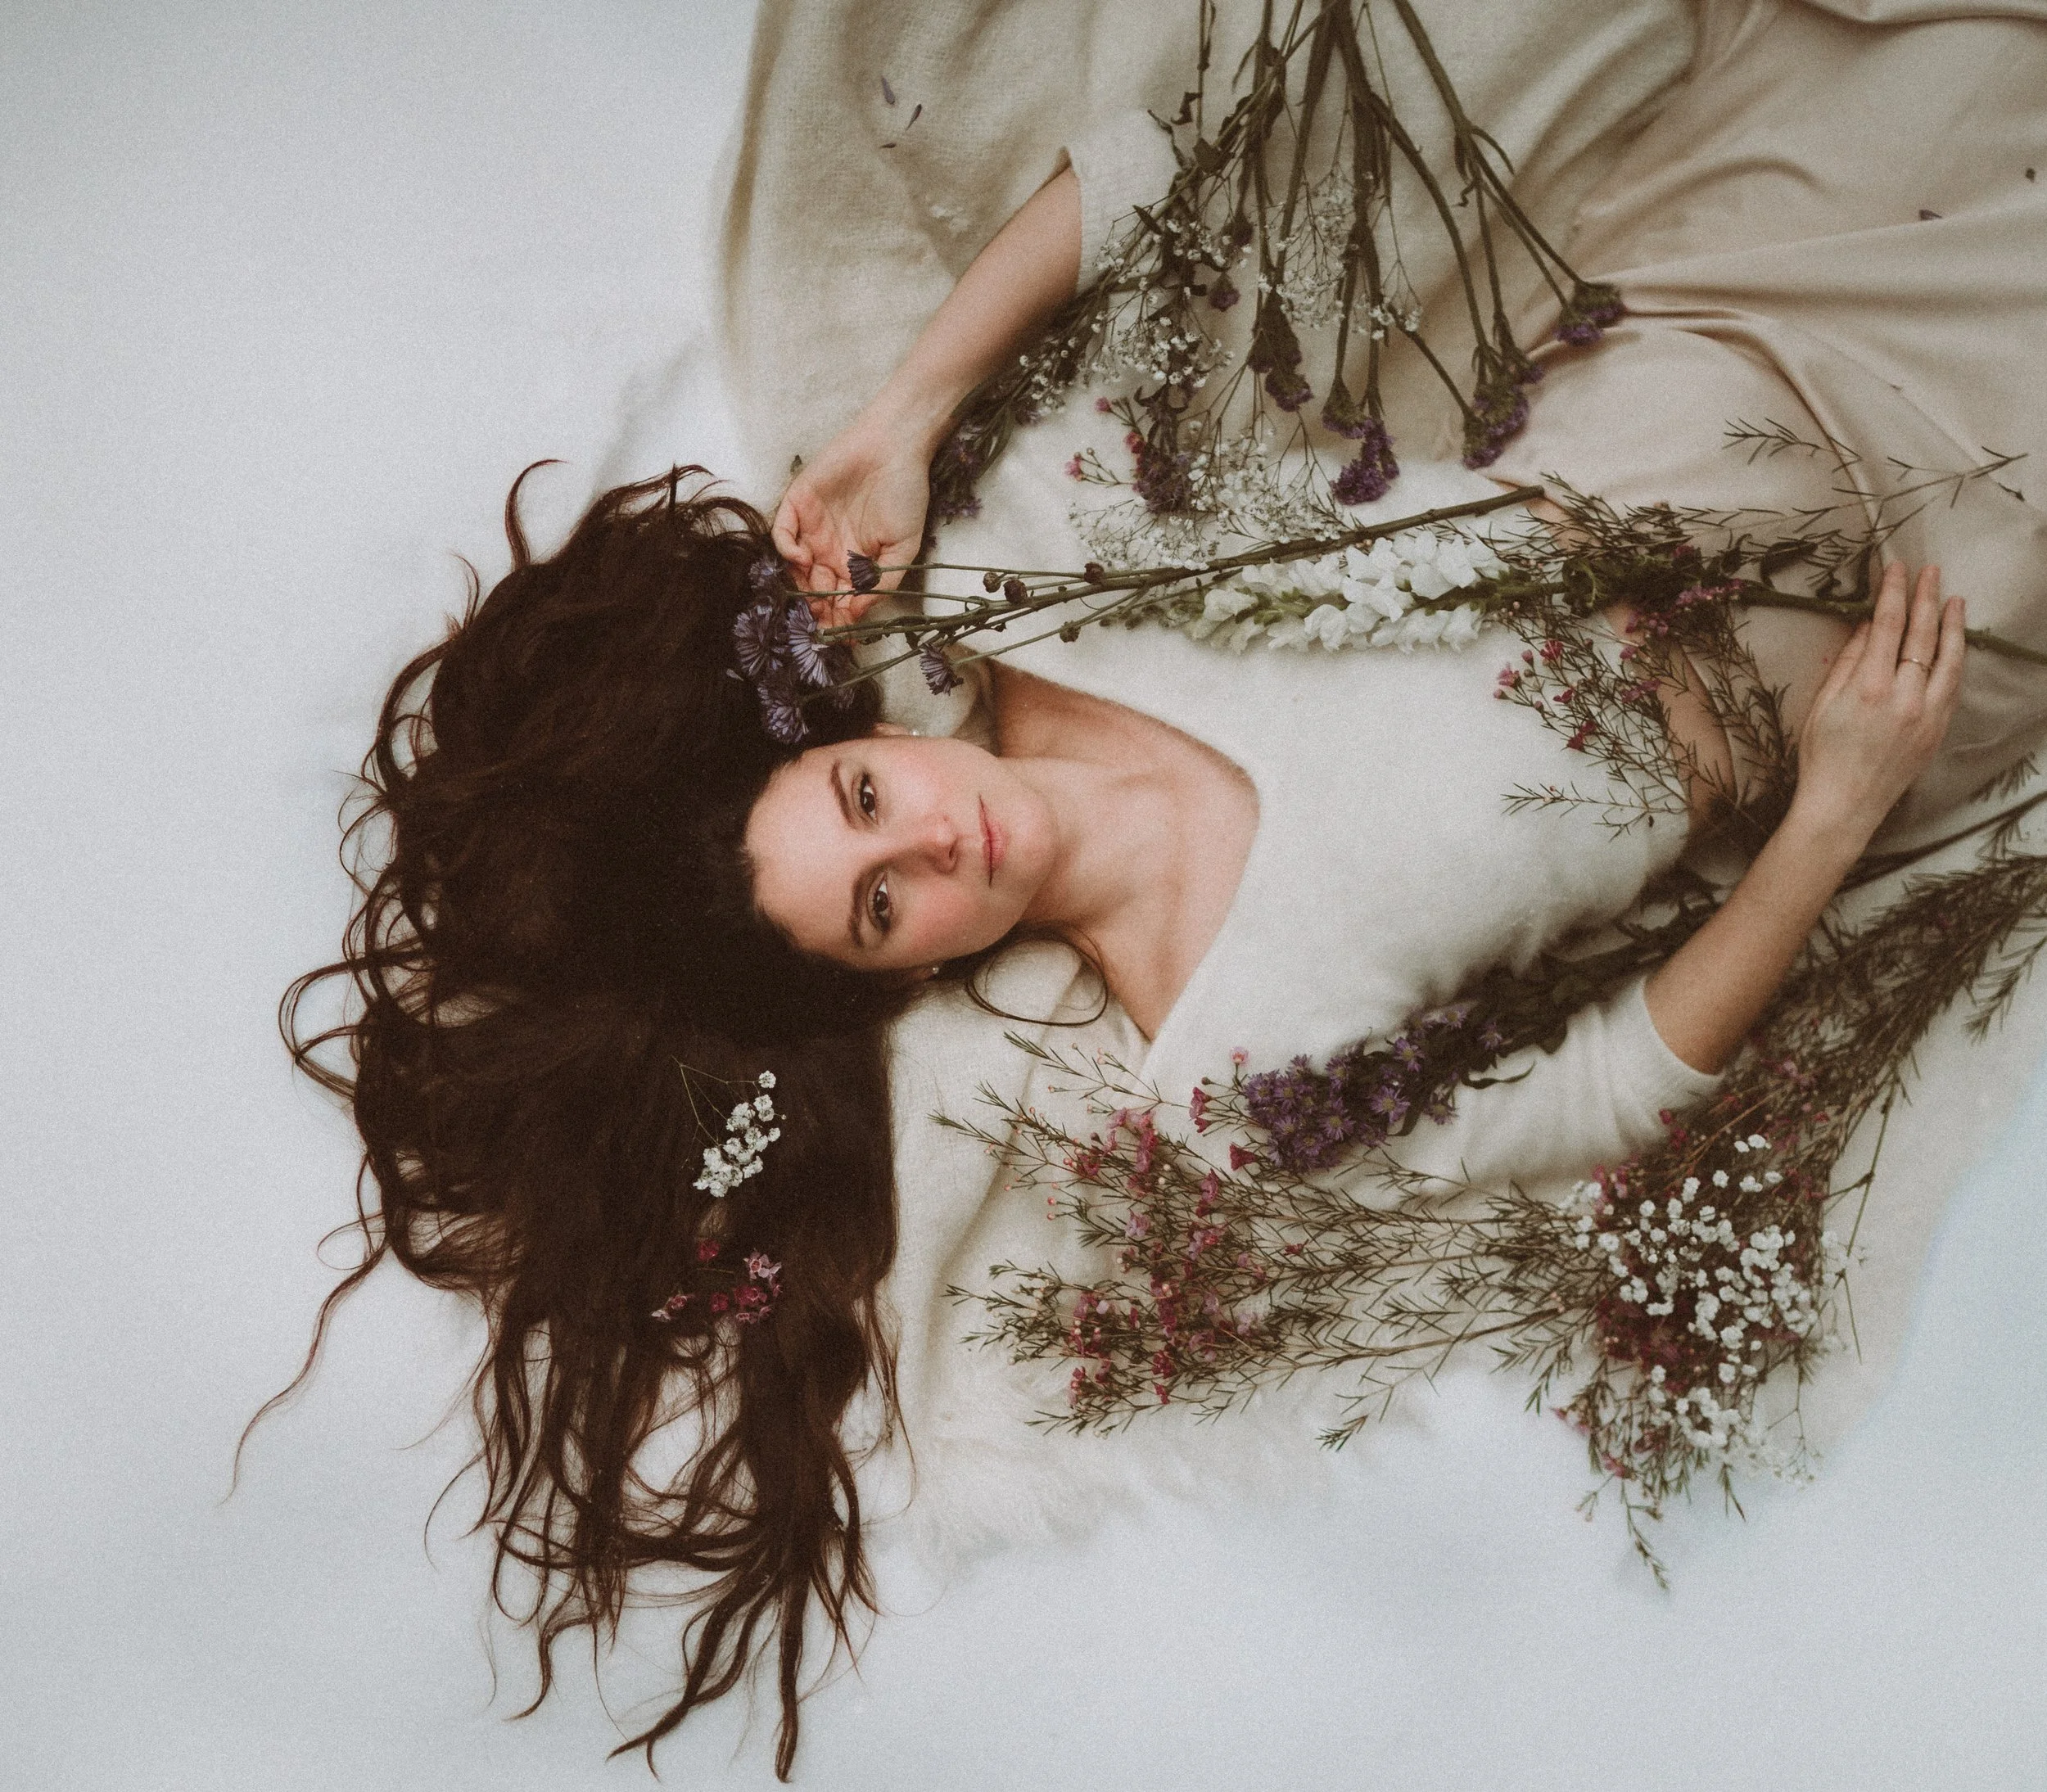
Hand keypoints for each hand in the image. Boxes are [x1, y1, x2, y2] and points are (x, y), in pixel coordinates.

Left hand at [772, 422, 931, 625]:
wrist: (895, 446)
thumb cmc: (905, 495)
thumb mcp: (904, 548)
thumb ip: (880, 584)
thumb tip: (856, 614)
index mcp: (855, 561)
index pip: (840, 598)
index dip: (838, 619)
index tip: (840, 636)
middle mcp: (830, 548)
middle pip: (815, 587)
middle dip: (817, 608)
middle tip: (821, 622)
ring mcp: (811, 527)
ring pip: (795, 567)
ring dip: (800, 585)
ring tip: (812, 596)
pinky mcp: (797, 503)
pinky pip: (782, 533)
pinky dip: (786, 549)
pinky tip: (802, 558)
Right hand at [1790, 563, 1963, 845]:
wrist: (1842, 806)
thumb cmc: (1820, 758)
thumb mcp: (1821, 706)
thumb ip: (1846, 663)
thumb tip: (1864, 627)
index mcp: (1868, 688)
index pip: (1887, 625)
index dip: (1893, 593)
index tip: (1897, 569)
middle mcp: (1904, 697)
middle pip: (1921, 635)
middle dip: (1926, 599)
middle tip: (1930, 572)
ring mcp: (1927, 715)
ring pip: (1948, 659)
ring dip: (1952, 625)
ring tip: (1954, 600)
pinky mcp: (1937, 731)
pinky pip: (1952, 686)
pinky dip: (1956, 659)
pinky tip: (1954, 643)